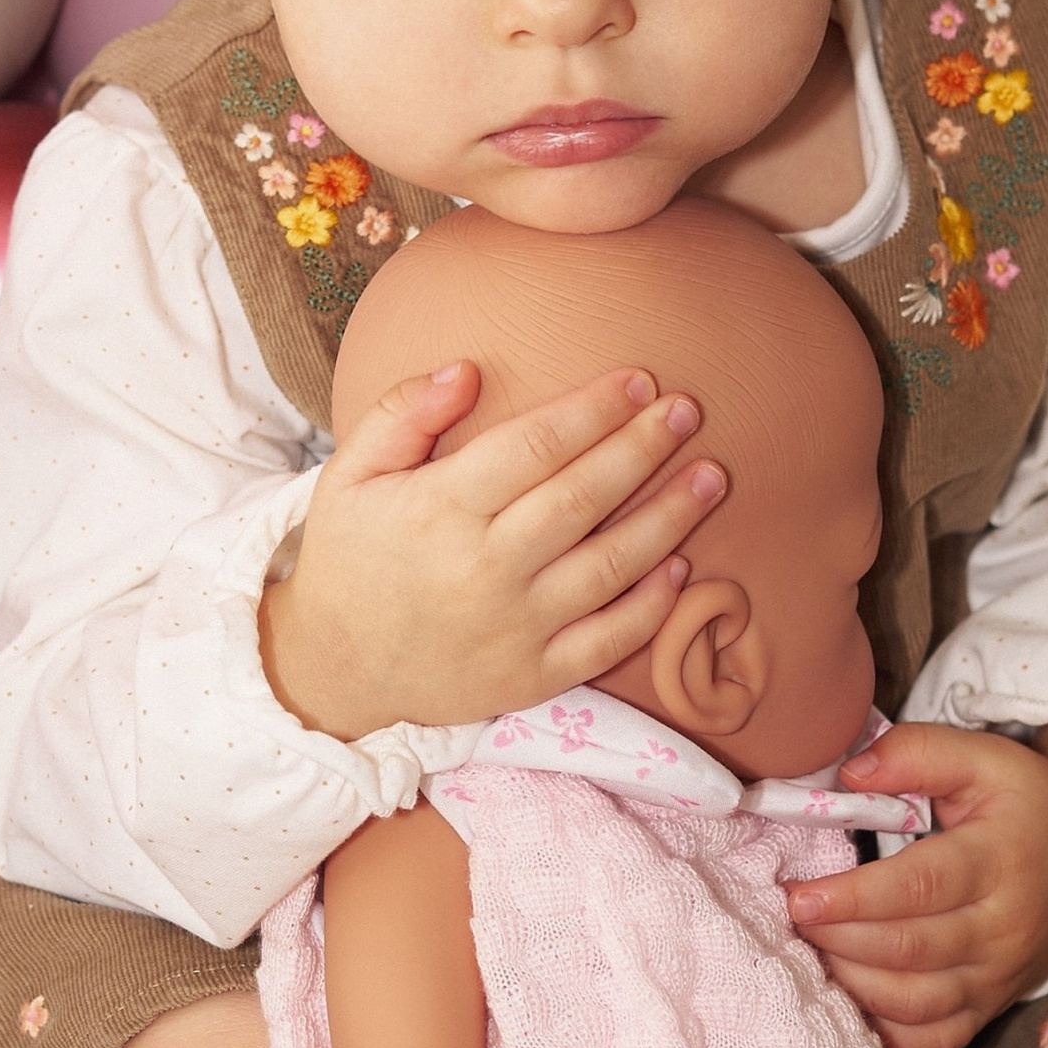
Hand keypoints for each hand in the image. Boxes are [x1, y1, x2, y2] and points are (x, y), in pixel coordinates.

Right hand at [261, 359, 726, 743]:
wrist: (335, 671)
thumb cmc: (349, 559)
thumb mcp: (348, 475)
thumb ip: (402, 414)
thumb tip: (468, 370)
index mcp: (439, 509)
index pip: (536, 445)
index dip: (594, 409)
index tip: (639, 380)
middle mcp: (482, 568)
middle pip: (583, 497)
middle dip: (643, 448)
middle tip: (688, 411)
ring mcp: (513, 627)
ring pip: (610, 566)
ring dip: (669, 518)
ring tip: (711, 476)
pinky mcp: (532, 676)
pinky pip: (606, 641)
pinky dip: (650, 607)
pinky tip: (681, 567)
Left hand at [785, 723, 1047, 1047]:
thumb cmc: (1027, 805)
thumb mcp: (986, 759)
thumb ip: (919, 753)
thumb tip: (851, 774)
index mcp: (1001, 861)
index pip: (921, 886)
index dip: (854, 897)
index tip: (798, 895)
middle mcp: (1004, 928)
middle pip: (910, 948)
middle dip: (838, 938)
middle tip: (792, 917)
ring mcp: (999, 977)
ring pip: (916, 1002)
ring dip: (852, 984)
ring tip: (811, 951)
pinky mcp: (991, 1007)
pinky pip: (934, 1040)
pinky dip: (885, 1030)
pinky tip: (850, 997)